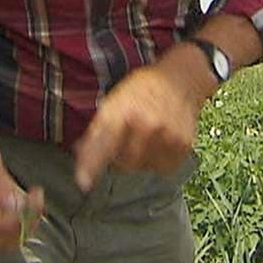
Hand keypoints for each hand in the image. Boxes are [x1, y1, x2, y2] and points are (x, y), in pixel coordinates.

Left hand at [73, 58, 204, 191]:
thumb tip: (79, 154)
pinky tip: (157, 143)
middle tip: (124, 140)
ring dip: (137, 160)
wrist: (180, 80)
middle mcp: (147, 125)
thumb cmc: (142, 89)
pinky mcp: (183, 147)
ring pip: (141, 167)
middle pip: (123, 162)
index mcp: (124, 111)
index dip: (91, 165)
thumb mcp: (114, 100)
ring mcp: (167, 137)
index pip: (103, 144)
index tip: (83, 183)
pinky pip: (161, 168)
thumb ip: (97, 128)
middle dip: (118, 157)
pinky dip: (155, 161)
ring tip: (142, 139)